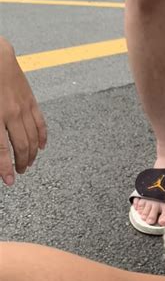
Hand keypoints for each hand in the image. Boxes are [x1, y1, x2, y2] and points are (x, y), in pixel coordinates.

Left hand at [0, 37, 46, 185]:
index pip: (1, 149)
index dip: (4, 167)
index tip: (8, 181)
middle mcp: (12, 113)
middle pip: (21, 146)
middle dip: (20, 163)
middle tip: (17, 174)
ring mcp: (24, 106)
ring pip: (33, 137)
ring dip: (31, 154)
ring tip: (27, 164)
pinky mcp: (31, 99)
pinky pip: (41, 123)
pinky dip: (43, 137)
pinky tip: (41, 146)